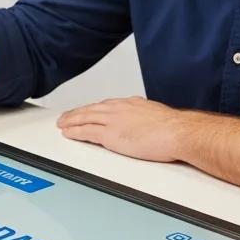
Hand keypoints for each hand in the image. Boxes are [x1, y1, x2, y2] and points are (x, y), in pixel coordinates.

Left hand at [56, 97, 184, 162]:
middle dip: (77, 113)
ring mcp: (113, 121)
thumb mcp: (158, 116)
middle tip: (66, 116)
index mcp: (131, 104)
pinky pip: (87, 132)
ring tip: (62, 124)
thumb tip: (148, 123)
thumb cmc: (174, 128)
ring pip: (85, 118)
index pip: (106, 105)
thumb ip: (147, 118)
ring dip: (71, 121)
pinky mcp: (110, 135)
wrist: (177, 132)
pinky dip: (75, 132)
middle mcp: (119, 109)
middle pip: (91, 109)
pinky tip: (68, 133)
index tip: (87, 111)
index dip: (94, 109)